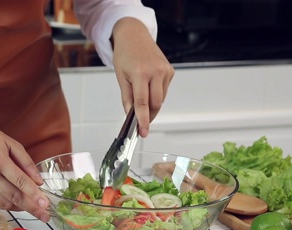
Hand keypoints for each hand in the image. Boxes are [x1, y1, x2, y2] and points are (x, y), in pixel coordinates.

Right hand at [0, 106, 50, 221]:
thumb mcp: (12, 144)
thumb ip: (27, 163)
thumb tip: (39, 182)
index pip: (21, 182)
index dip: (35, 195)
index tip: (46, 205)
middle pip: (14, 197)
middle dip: (32, 208)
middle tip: (45, 216)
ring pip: (6, 203)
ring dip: (22, 208)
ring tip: (36, 210)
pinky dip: (11, 206)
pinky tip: (21, 205)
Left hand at [111, 17, 174, 136]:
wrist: (134, 35)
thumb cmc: (125, 54)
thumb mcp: (121, 76)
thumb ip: (127, 97)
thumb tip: (130, 115)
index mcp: (140, 74)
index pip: (142, 103)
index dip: (143, 120)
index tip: (143, 132)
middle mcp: (156, 72)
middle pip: (155, 104)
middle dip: (148, 115)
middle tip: (139, 121)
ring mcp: (165, 71)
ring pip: (161, 99)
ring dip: (152, 104)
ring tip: (140, 96)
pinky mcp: (170, 71)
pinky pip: (164, 90)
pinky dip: (156, 94)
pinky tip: (148, 86)